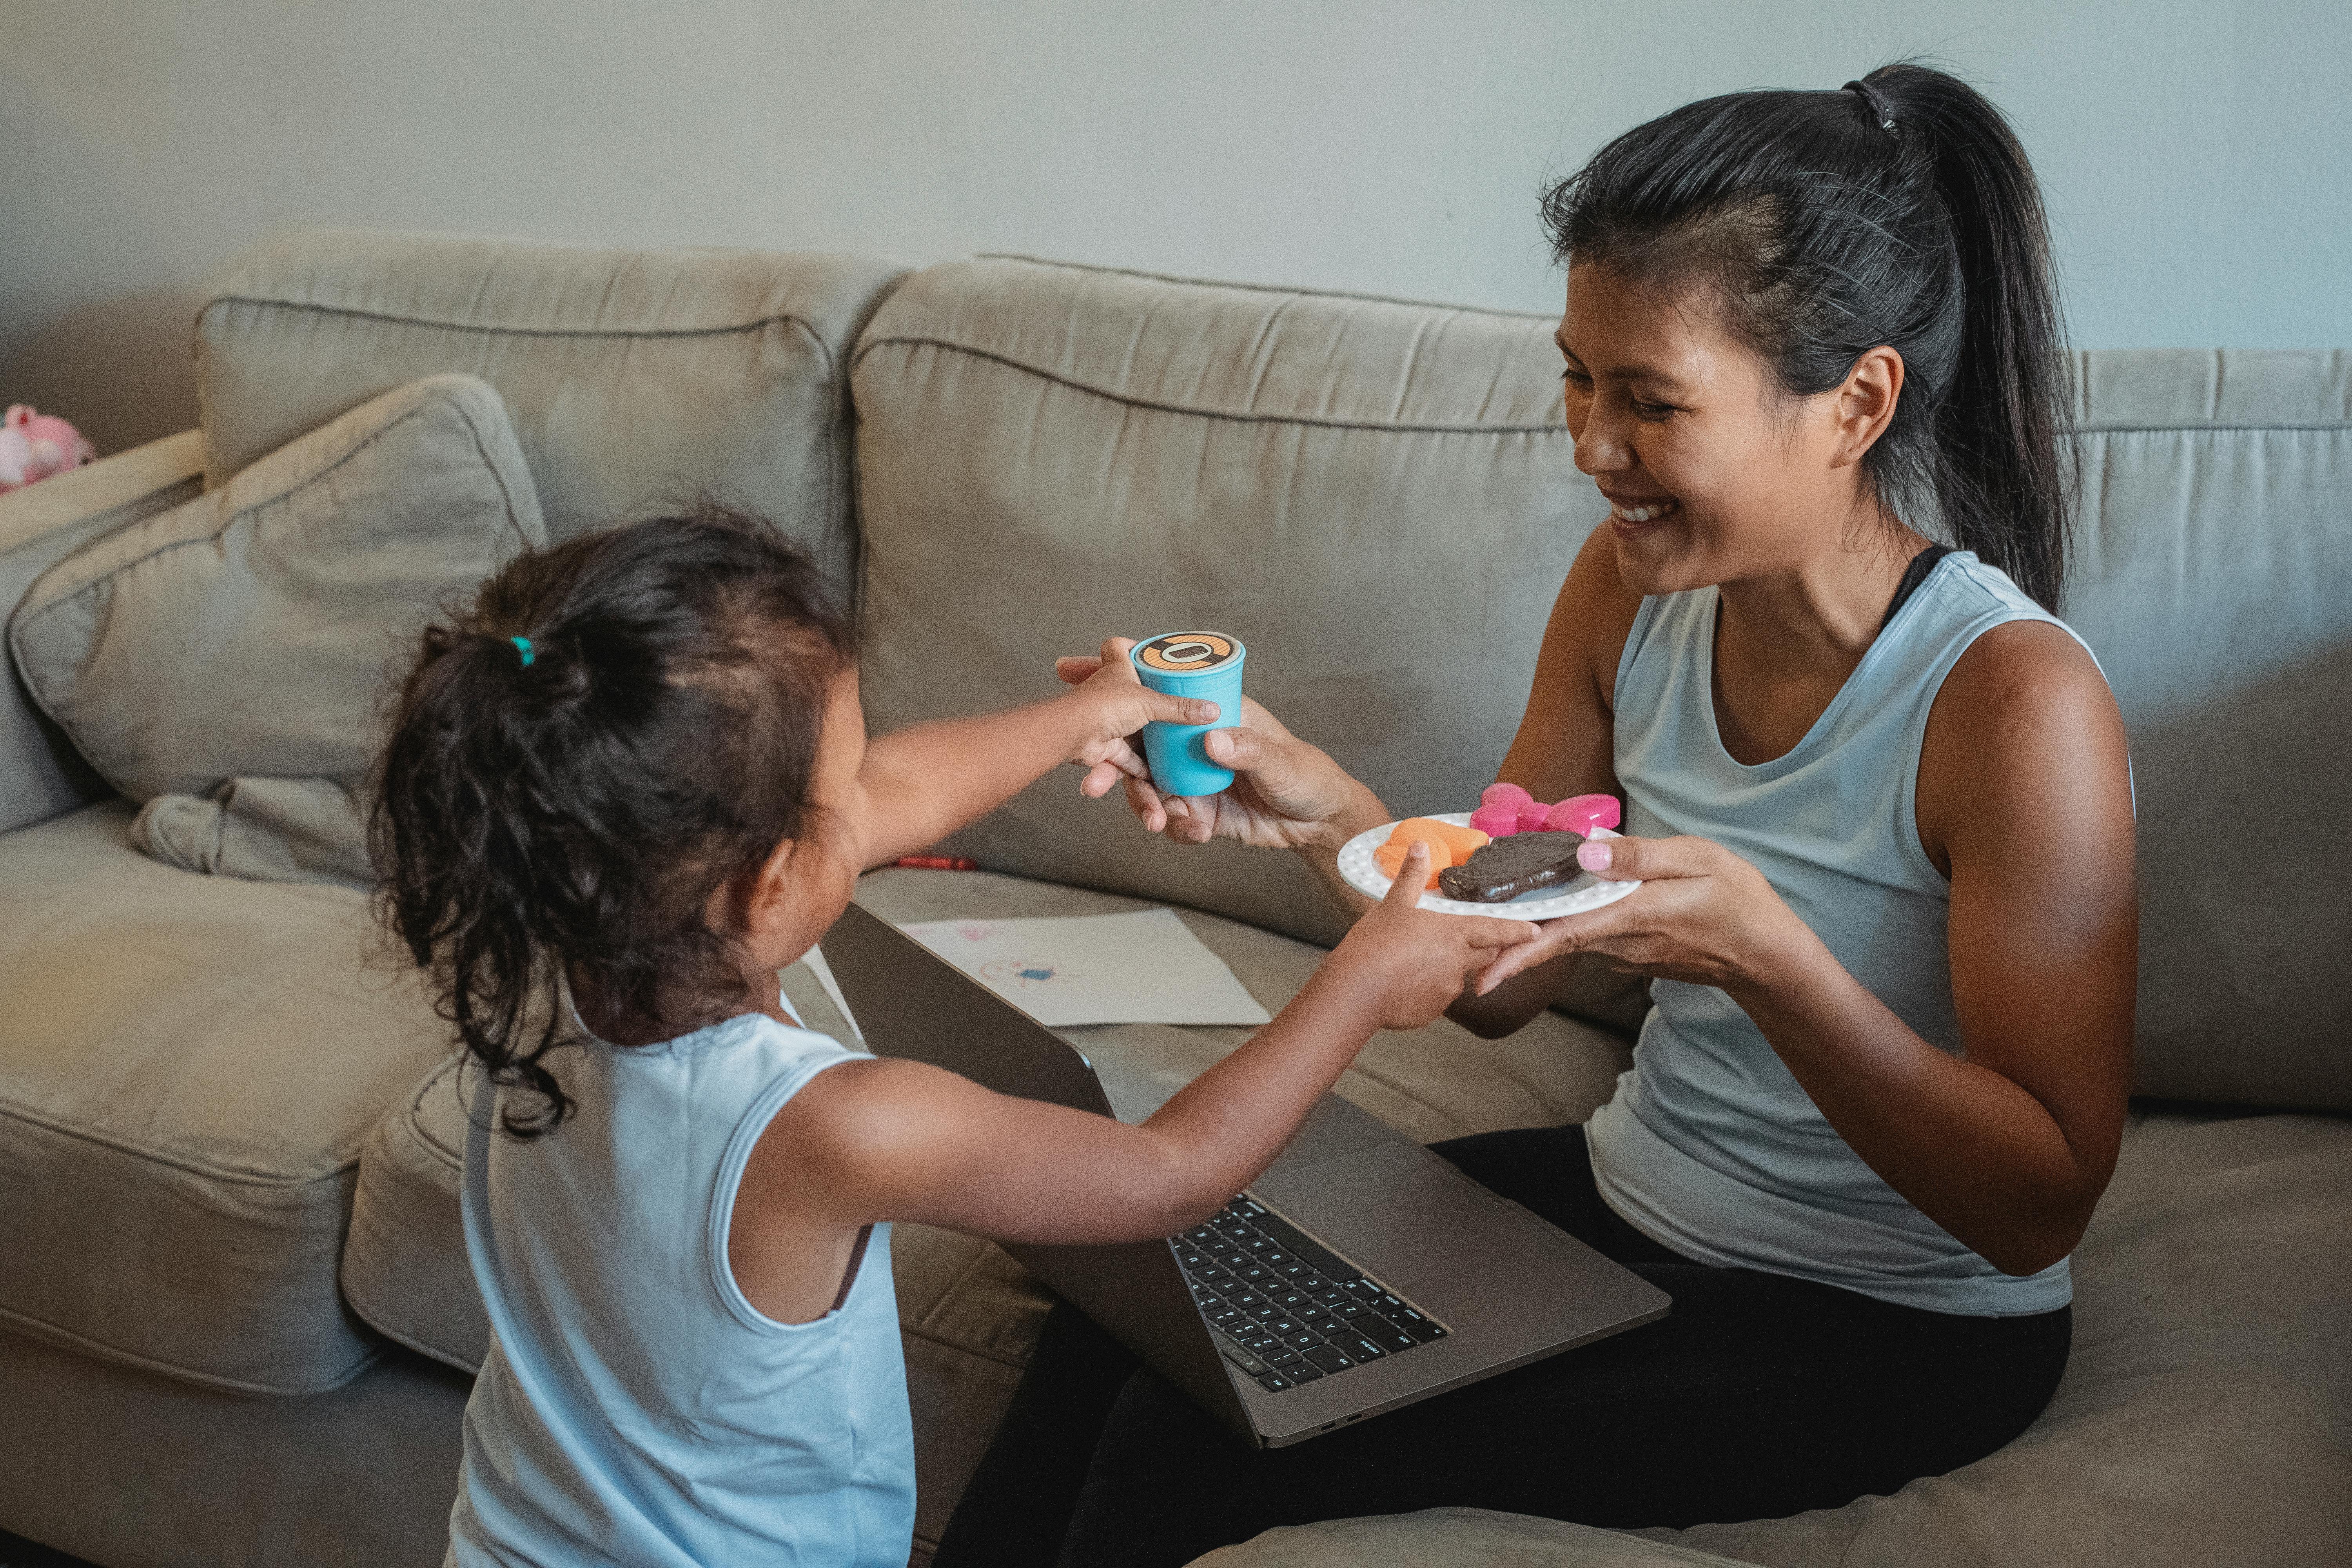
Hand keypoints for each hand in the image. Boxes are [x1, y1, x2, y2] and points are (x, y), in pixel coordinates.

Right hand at [1054, 655, 1378, 850]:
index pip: (1155, 688)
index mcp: (1208, 712)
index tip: (1071, 669)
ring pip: (1144, 784)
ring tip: (1159, 822)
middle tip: (1093, 782)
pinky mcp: (1195, 808)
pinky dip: (1175, 827)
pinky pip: (1169, 816)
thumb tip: (1213, 741)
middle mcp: (1190, 741)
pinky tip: (1195, 833)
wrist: (1318, 825)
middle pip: (1135, 741)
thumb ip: (1247, 749)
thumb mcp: (1281, 759)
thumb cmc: (1307, 775)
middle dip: (1109, 762)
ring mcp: (1189, 775)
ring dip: (1142, 804)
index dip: (1113, 678)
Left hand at [1059, 638, 1221, 780]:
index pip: (1119, 647)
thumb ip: (1180, 708)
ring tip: (1173, 742)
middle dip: (1149, 701)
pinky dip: (1141, 765)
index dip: (1130, 645)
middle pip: (1131, 692)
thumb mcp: (1150, 701)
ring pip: (1132, 729)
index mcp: (1117, 669)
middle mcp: (1110, 693)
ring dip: (1148, 739)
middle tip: (1172, 707)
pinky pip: (1127, 756)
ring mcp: (1107, 720)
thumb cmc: (1102, 705)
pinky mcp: (1107, 745)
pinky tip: (1159, 771)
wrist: (1074, 735)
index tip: (1146, 650)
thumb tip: (1211, 709)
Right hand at [1331, 842, 1538, 1030]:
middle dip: (1484, 947)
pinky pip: (1436, 997)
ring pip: (1457, 977)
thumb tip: (1421, 847)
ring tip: (1419, 960)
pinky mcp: (1430, 1011)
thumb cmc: (1376, 946)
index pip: (1496, 931)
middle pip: (1484, 954)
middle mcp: (1457, 964)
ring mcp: (1445, 991)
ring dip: (1448, 968)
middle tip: (1473, 940)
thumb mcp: (1393, 905)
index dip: (1517, 930)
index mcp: (1454, 935)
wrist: (1356, 991)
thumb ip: (1412, 877)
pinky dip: (1426, 989)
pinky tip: (1404, 981)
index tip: (1535, 931)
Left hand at [1473, 834, 1807, 995]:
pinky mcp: (1632, 954)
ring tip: (1499, 904)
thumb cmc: (1738, 900)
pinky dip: (1567, 924)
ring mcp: (1626, 954)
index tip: (1482, 972)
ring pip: (1570, 937)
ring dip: (1536, 928)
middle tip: (1466, 925)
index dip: (1519, 954)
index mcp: (1631, 917)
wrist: (1766, 954)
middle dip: (1511, 937)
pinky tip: (1556, 902)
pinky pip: (1590, 936)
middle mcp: (1620, 943)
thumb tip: (1588, 850)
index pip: (1562, 937)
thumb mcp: (1695, 861)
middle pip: (1555, 939)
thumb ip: (1640, 856)